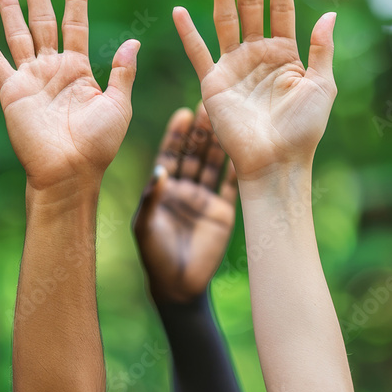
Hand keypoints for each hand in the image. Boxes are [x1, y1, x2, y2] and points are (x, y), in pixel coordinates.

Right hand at [0, 0, 138, 191]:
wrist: (69, 172)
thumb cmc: (98, 145)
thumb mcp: (118, 105)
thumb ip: (122, 72)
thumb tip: (133, 41)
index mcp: (80, 70)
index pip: (75, 27)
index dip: (75, 3)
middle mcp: (53, 69)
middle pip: (43, 22)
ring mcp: (30, 78)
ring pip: (18, 34)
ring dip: (10, 9)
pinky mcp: (12, 91)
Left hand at [132, 104, 237, 303]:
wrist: (178, 286)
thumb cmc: (154, 255)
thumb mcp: (145, 225)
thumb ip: (152, 198)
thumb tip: (160, 171)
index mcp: (164, 188)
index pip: (171, 154)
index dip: (177, 134)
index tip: (183, 112)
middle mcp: (185, 189)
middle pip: (194, 154)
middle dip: (201, 131)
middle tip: (209, 106)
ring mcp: (205, 199)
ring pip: (213, 165)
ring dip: (219, 144)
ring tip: (228, 120)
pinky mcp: (224, 212)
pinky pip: (232, 186)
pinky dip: (238, 170)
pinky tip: (245, 151)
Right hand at [172, 0, 336, 181]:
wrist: (276, 162)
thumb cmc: (303, 130)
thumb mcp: (323, 86)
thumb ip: (321, 49)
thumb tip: (328, 14)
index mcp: (285, 55)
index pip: (281, 9)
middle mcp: (257, 55)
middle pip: (250, 7)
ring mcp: (233, 66)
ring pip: (225, 20)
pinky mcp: (213, 83)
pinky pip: (198, 52)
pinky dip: (188, 33)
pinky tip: (179, 11)